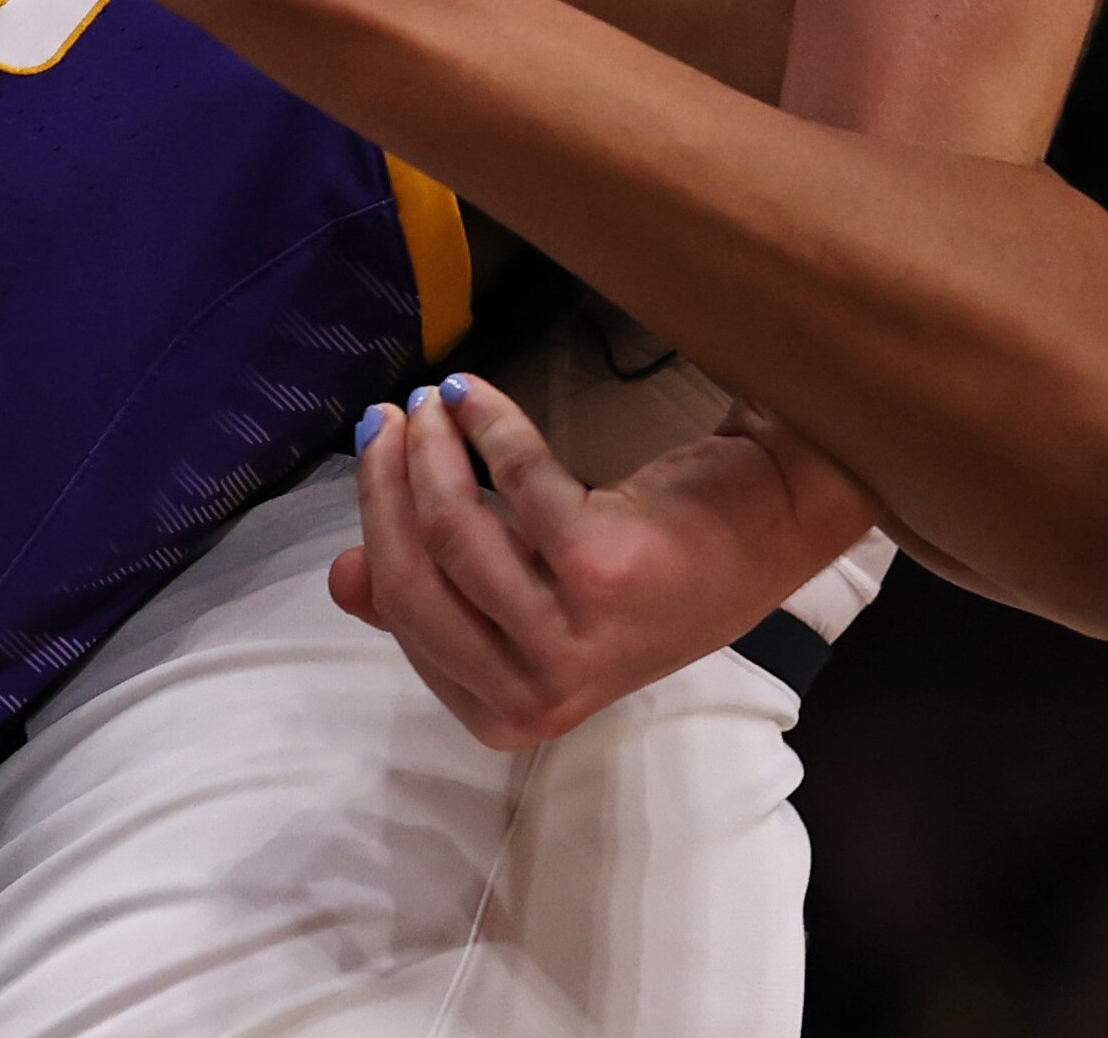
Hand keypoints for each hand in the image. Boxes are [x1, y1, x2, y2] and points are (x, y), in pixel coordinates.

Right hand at [330, 379, 827, 748]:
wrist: (763, 532)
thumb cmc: (639, 574)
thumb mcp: (528, 604)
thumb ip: (438, 599)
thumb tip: (343, 578)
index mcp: (507, 714)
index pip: (401, 613)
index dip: (376, 526)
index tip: (374, 454)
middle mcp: (538, 693)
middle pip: (415, 575)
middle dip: (388, 482)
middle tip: (386, 416)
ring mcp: (573, 638)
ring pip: (455, 526)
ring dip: (432, 446)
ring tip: (434, 399)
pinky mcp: (603, 572)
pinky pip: (511, 480)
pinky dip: (487, 422)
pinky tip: (475, 393)